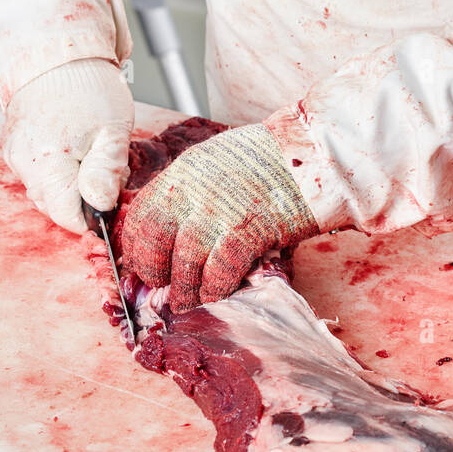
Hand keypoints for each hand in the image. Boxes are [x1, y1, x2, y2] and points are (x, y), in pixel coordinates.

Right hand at [3, 58, 133, 233]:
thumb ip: (106, 172)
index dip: (92, 213)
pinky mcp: (13, 147)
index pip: (66, 216)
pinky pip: (36, 173)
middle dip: (83, 196)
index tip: (108, 194)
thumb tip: (101, 205)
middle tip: (104, 164)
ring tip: (89, 149)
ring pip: (45, 191)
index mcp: (49, 163)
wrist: (57, 52)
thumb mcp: (113, 130)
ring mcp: (15, 155)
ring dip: (69, 182)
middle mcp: (24, 163)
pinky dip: (55, 168)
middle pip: (54, 206)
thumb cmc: (87, 85)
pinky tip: (72, 145)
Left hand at [121, 123, 319, 311]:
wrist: (314, 151)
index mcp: (182, 174)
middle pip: (152, 243)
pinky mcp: (247, 231)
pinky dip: (216, 289)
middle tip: (167, 286)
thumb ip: (191, 193)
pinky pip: (218, 273)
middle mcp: (192, 191)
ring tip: (192, 300)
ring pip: (183, 264)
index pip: (139, 218)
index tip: (147, 265)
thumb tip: (172, 231)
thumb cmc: (268, 160)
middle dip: (155, 272)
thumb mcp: (214, 164)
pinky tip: (221, 292)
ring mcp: (218, 212)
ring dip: (186, 290)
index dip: (138, 249)